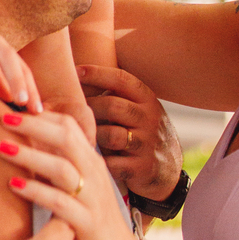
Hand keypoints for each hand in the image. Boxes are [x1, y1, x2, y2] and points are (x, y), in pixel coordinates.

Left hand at [0, 111, 142, 239]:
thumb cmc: (92, 226)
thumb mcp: (80, 190)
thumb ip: (60, 168)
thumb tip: (28, 147)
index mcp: (92, 163)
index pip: (69, 125)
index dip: (40, 114)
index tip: (12, 110)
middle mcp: (94, 175)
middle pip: (65, 137)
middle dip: (32, 125)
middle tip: (2, 118)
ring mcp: (92, 198)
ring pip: (62, 166)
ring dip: (30, 155)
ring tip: (1, 148)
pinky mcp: (87, 224)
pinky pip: (60, 202)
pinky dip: (36, 191)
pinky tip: (14, 184)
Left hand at [77, 64, 181, 203]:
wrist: (168, 169)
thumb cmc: (141, 132)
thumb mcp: (138, 109)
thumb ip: (116, 95)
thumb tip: (77, 74)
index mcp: (147, 100)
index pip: (122, 80)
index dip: (97, 73)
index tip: (76, 71)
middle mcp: (150, 119)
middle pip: (113, 106)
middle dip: (88, 107)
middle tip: (70, 110)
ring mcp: (147, 144)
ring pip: (111, 135)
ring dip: (92, 135)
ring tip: (81, 135)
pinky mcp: (141, 168)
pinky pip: (113, 163)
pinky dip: (98, 160)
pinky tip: (89, 158)